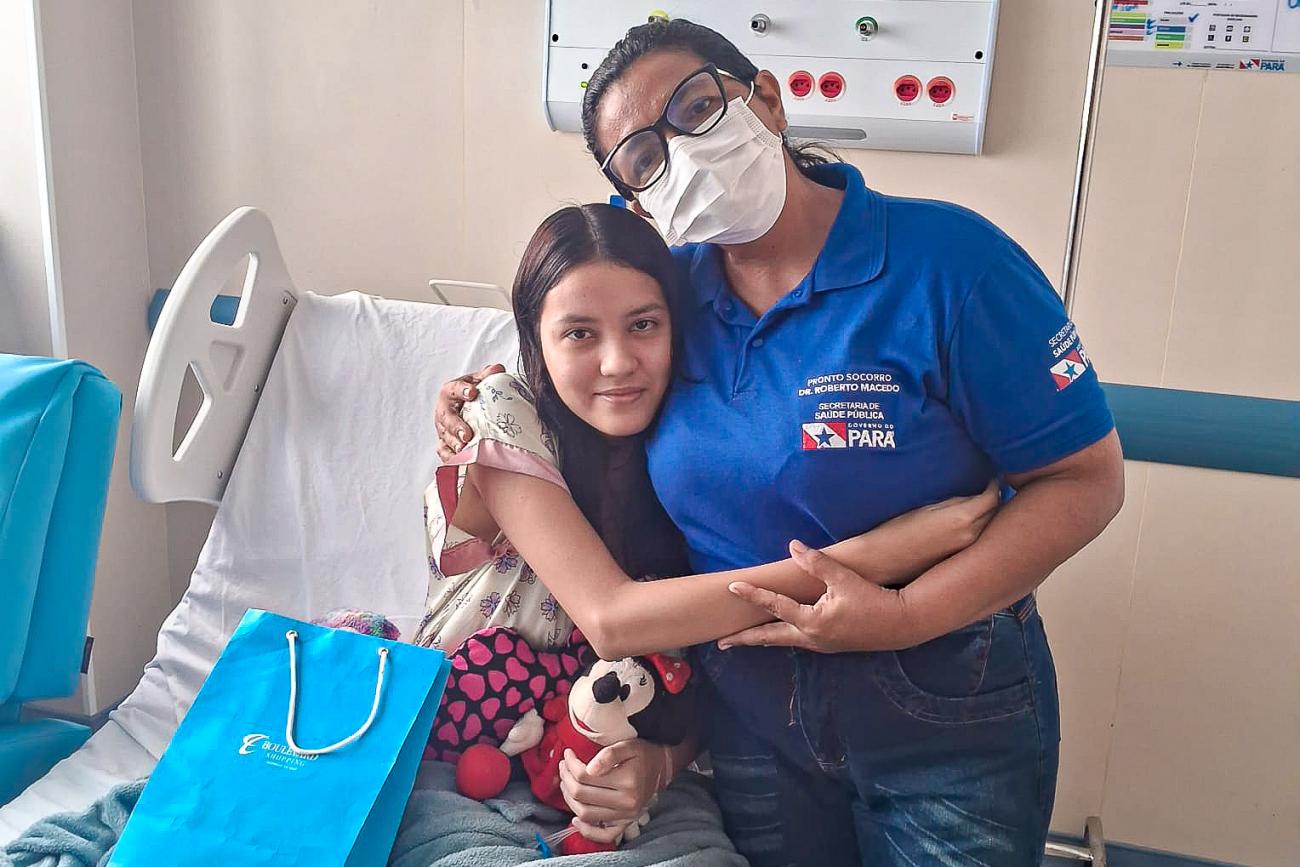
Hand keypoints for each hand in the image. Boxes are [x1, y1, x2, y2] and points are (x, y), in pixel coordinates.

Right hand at [434, 363, 504, 459]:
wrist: (463, 408)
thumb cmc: (472, 396)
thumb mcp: (478, 382)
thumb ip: (487, 376)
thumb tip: (498, 369)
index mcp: (450, 392)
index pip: (454, 389)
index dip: (463, 390)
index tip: (473, 392)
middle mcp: (444, 411)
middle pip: (447, 418)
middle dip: (456, 426)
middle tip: (467, 434)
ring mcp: (443, 429)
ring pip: (445, 438)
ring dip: (454, 444)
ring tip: (465, 449)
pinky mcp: (444, 444)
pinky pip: (445, 453)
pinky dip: (451, 458)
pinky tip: (461, 460)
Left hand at [558, 740, 672, 843]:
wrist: (662, 768)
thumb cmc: (642, 754)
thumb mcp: (627, 746)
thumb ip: (608, 755)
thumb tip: (589, 769)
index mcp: (627, 781)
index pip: (586, 776)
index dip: (571, 765)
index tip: (568, 754)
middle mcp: (626, 802)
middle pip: (582, 795)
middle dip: (566, 779)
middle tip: (563, 766)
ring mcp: (626, 816)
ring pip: (586, 813)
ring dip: (569, 799)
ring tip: (565, 783)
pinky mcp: (625, 823)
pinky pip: (604, 835)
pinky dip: (587, 831)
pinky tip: (575, 819)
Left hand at [720, 540, 919, 652]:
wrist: (901, 623)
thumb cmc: (873, 599)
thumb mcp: (844, 578)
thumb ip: (817, 563)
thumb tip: (793, 546)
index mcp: (812, 622)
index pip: (775, 606)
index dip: (753, 595)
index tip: (733, 587)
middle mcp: (811, 638)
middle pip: (770, 639)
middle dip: (745, 639)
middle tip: (721, 642)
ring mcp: (820, 645)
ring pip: (783, 642)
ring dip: (762, 640)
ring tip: (742, 639)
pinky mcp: (829, 644)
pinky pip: (796, 641)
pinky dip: (780, 637)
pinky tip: (778, 633)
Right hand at [849, 480, 998, 583]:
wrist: (879, 560)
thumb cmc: (895, 529)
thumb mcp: (926, 507)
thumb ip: (954, 501)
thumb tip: (973, 496)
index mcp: (963, 519)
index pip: (992, 497)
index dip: (993, 484)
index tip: (991, 473)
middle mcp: (970, 536)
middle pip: (994, 513)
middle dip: (994, 498)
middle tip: (989, 484)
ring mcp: (965, 550)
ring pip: (988, 527)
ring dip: (988, 514)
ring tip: (981, 500)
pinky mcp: (957, 559)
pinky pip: (976, 538)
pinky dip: (978, 527)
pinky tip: (969, 521)